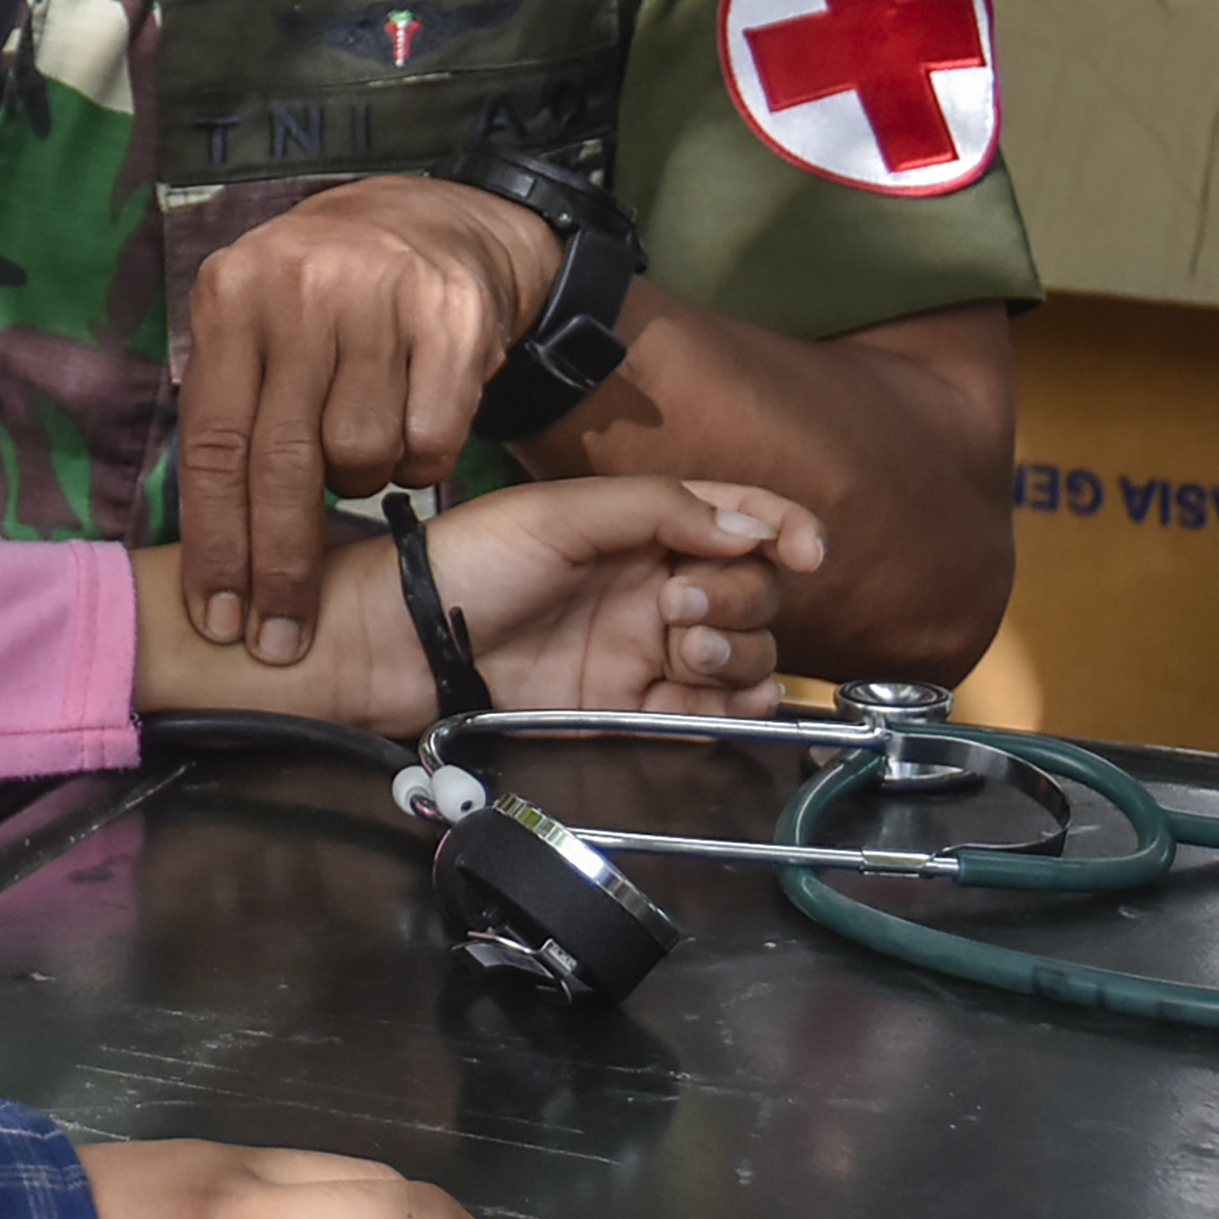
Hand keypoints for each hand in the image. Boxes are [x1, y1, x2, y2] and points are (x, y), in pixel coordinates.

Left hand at [174, 178, 563, 662]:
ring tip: (362, 452)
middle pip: (282, 464)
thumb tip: (207, 545)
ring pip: (362, 458)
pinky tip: (413, 431)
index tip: (217, 617)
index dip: (215, 542)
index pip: (212, 443)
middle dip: (280, 567)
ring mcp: (378, 300)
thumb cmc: (319, 303)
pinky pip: (430, 440)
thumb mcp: (253, 325)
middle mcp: (298, 294)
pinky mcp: (452, 319)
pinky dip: (420, 461)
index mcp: (231, 300)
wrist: (431, 222)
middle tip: (281, 638)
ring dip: (362, 485)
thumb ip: (227, 407)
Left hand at [401, 476, 822, 727]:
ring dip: (737, 648)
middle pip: (752, 589)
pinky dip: (735, 703)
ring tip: (683, 648)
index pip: (738, 518)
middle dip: (740, 595)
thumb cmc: (471, 561)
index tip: (807, 549)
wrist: (411, 643)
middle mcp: (653, 586)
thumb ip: (657, 510)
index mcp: (640, 528)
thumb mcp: (560, 513)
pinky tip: (733, 696)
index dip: (783, 528)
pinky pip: (711, 709)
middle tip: (680, 602)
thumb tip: (747, 525)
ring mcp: (646, 649)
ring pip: (742, 650)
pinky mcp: (633, 708)